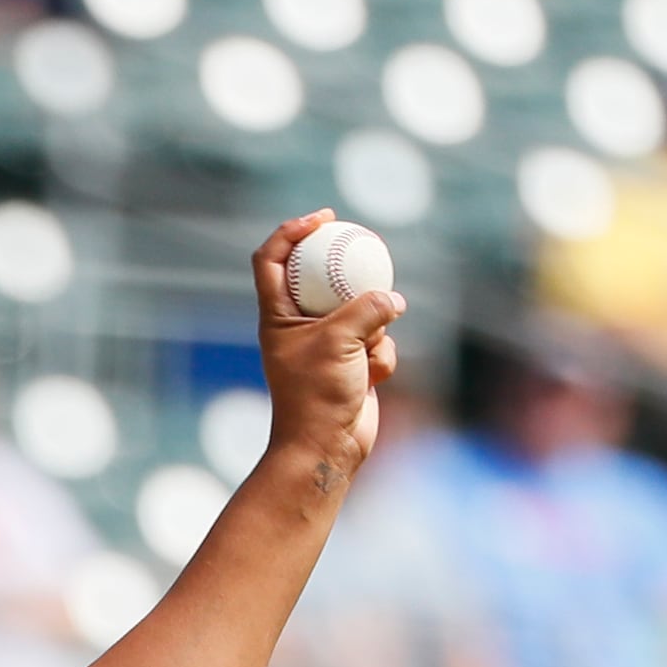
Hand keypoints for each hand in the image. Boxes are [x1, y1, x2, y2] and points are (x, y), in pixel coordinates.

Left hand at [250, 211, 404, 489]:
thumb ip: (368, 309)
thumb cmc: (318, 395)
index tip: (323, 220)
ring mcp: (328, 344)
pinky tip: (374, 379)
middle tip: (370, 248)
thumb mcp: (341, 340)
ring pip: (362, 311)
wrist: (327, 446)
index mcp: (277, 316)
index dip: (291, 232)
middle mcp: (299, 326)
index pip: (271, 260)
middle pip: (321, 277)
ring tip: (365, 355)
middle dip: (349, 268)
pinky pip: (378, 341)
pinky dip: (382, 357)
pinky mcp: (353, 361)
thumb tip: (394, 299)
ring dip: (374, 329)